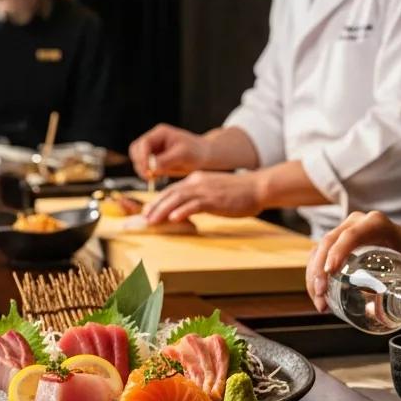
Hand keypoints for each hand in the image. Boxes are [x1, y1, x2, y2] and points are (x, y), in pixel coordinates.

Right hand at [129, 124, 207, 178]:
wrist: (205, 158)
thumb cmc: (197, 153)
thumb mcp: (183, 155)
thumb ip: (166, 160)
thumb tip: (151, 167)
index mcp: (160, 133)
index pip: (143, 144)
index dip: (143, 158)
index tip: (149, 171)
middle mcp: (154, 140)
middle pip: (136, 150)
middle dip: (140, 164)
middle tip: (150, 176)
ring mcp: (153, 150)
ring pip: (137, 160)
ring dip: (142, 170)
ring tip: (156, 178)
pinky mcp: (155, 161)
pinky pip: (144, 168)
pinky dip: (148, 174)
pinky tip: (159, 178)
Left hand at [144, 171, 261, 223]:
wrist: (257, 187)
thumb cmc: (238, 192)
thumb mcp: (213, 191)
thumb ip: (198, 198)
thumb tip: (185, 209)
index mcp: (196, 179)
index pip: (171, 190)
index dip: (157, 201)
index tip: (148, 211)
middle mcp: (197, 182)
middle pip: (170, 193)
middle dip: (154, 206)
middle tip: (144, 218)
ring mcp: (205, 190)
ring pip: (177, 199)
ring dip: (162, 210)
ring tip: (153, 221)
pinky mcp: (214, 199)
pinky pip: (195, 205)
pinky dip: (182, 211)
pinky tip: (174, 218)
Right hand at [306, 210, 400, 311]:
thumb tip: (396, 315)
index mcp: (377, 223)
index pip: (351, 234)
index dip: (338, 252)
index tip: (330, 272)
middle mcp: (357, 222)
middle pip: (329, 241)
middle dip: (319, 269)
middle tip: (321, 294)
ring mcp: (345, 230)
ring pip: (320, 248)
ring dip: (313, 274)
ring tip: (319, 301)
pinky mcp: (338, 242)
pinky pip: (319, 255)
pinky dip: (314, 274)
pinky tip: (318, 295)